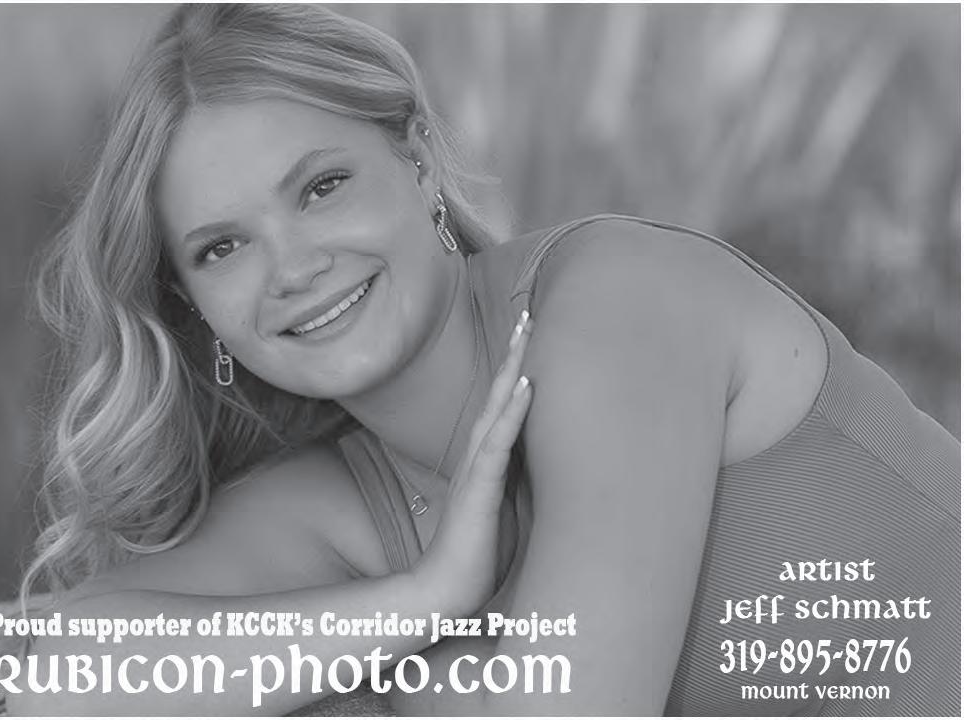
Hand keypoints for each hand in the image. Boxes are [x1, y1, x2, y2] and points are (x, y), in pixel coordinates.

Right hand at [410, 310, 533, 616]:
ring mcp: (476, 470)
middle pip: (497, 394)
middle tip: (527, 312)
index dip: (517, 372)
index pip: (503, 408)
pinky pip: (498, 442)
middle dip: (514, 353)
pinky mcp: (480, 489)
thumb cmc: (479, 556)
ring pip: (496, 407)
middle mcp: (478, 457)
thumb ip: (519, 482)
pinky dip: (513, 410)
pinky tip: (528, 383)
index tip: (530, 337)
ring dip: (513, 366)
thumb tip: (543, 462)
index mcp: (485, 463)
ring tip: (527, 329)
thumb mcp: (508, 511)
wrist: (447, 592)